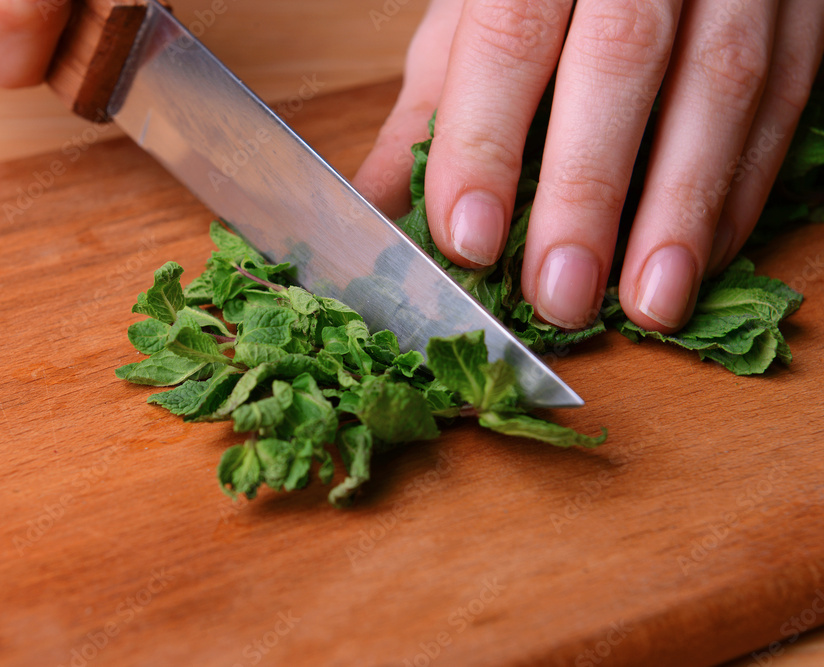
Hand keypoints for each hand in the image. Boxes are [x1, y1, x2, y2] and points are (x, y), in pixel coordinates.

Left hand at [354, 0, 823, 331]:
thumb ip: (430, 110)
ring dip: (684, 208)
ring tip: (649, 304)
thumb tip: (376, 211)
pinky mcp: (795, 11)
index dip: (485, 142)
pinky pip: (784, 96)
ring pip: (721, 83)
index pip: (509, 38)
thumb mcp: (470, 24)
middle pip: (619, 61)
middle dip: (587, 190)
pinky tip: (702, 259)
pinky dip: (742, 187)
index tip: (468, 239)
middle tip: (561, 296)